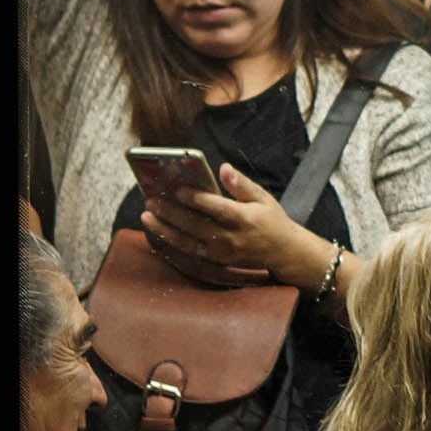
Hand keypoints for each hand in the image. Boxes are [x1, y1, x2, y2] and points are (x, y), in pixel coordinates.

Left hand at [139, 164, 314, 286]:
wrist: (282, 253)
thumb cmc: (271, 221)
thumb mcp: (263, 198)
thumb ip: (241, 184)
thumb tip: (224, 168)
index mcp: (243, 218)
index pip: (215, 207)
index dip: (195, 198)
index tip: (177, 189)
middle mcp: (231, 237)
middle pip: (195, 225)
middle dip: (171, 212)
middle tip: (151, 201)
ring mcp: (222, 253)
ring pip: (187, 241)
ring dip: (165, 229)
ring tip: (147, 216)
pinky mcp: (217, 262)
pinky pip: (189, 254)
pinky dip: (172, 244)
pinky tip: (158, 233)